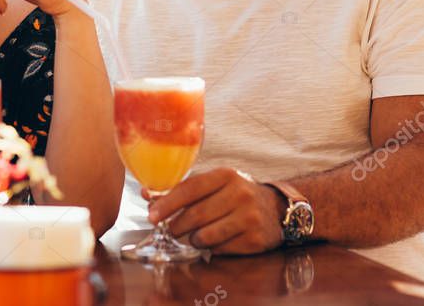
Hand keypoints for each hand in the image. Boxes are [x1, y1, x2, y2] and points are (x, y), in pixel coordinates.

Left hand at [146, 168, 283, 253]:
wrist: (275, 209)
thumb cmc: (235, 195)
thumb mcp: (214, 185)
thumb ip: (183, 190)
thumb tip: (148, 197)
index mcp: (225, 175)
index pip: (190, 188)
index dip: (167, 203)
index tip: (152, 216)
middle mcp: (239, 193)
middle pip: (195, 215)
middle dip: (176, 226)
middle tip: (170, 230)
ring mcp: (249, 217)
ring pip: (205, 236)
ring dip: (193, 239)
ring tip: (196, 235)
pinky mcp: (255, 239)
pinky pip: (220, 249)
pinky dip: (212, 248)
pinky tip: (216, 240)